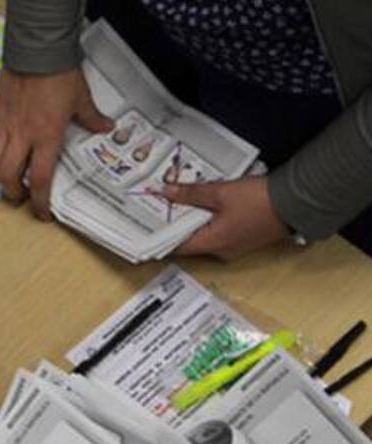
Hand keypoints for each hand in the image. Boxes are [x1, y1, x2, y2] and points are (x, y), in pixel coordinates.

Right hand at [0, 67, 111, 218]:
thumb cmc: (58, 73)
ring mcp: (5, 125)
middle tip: (20, 195)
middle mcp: (23, 136)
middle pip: (10, 176)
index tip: (42, 212)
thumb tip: (104, 127)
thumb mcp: (82, 99)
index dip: (40, 201)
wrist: (38, 51)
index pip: (41, 178)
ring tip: (4, 179)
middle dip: (14, 192)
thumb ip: (92, 118)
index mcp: (47, 137)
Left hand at [167, 175, 289, 259]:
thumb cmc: (260, 200)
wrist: (298, 202)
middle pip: (190, 240)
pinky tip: (203, 205)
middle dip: (175, 224)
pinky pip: (219, 231)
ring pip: (205, 234)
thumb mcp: (221, 193)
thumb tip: (167, 192)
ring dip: (192, 220)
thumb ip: (192, 193)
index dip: (159, 237)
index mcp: (213, 244)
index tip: (144, 227)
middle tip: (158, 209)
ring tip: (176, 203)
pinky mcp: (245, 237)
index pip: (176, 247)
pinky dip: (208, 219)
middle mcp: (222, 250)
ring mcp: (235, 245)